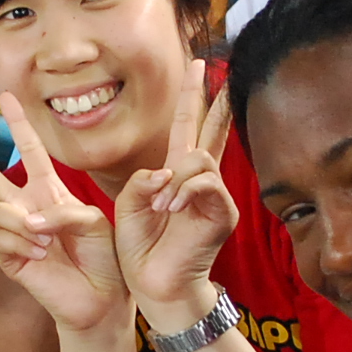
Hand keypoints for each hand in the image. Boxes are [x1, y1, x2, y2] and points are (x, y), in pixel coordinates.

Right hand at [0, 103, 129, 337]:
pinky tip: (40, 254)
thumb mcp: (94, 221)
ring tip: (45, 241)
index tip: (7, 96)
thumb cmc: (103, 256)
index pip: (31, 150)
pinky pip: (2, 238)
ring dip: (23, 223)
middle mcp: (27, 207)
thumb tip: (31, 219)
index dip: (19, 123)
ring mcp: (16, 232)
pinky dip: (23, 243)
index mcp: (49, 191)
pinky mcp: (9, 256)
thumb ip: (65, 211)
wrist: (100, 297)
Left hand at [120, 81, 238, 329]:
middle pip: (211, 130)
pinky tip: (173, 208)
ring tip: (161, 205)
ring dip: (176, 177)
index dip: (193, 97)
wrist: (155, 285)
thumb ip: (142, 180)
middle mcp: (199, 179)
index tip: (200, 67)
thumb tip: (165, 171)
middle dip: (214, 100)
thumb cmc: (141, 247)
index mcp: (176, 174)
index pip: (188, 126)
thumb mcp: (129, 205)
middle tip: (219, 70)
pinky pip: (206, 182)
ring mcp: (214, 196)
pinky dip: (185, 191)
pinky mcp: (223, 213)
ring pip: (199, 158)